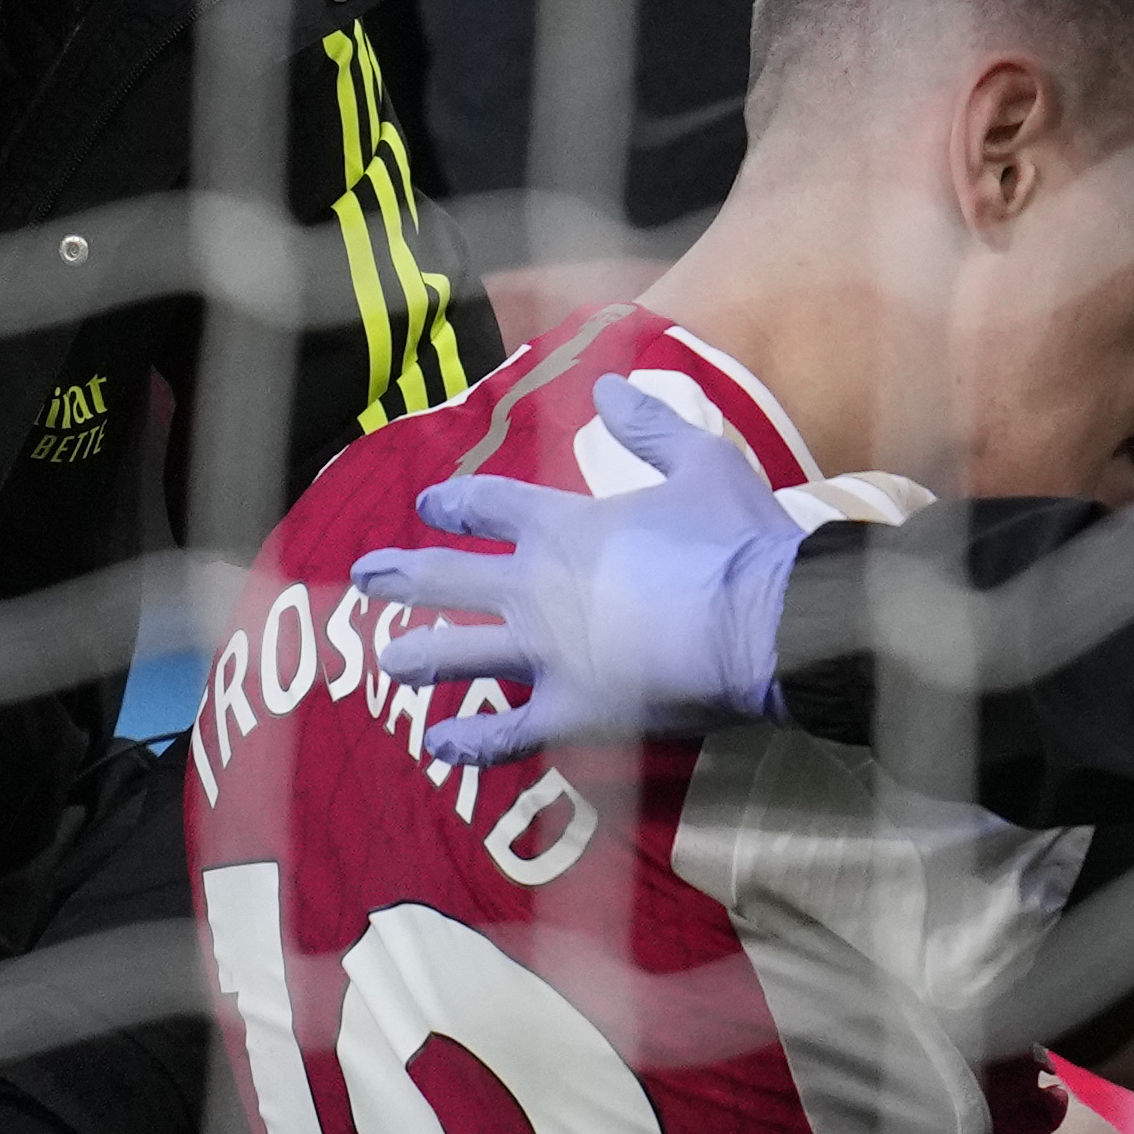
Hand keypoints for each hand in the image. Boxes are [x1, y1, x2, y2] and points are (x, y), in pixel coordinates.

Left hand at [349, 377, 797, 768]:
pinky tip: (440, 745)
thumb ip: (650, 426)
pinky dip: (471, 741)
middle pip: (450, 578)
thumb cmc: (738, 539)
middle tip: (367, 577)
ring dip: (418, 656)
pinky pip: (507, 733)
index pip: (489, 506)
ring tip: (387, 661)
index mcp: (564, 526)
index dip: (455, 503)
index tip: (430, 505)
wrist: (766, 621)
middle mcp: (537, 588)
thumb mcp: (702, 461)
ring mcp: (547, 654)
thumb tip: (608, 388)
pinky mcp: (572, 712)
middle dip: (403, 575)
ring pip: (460, 655)